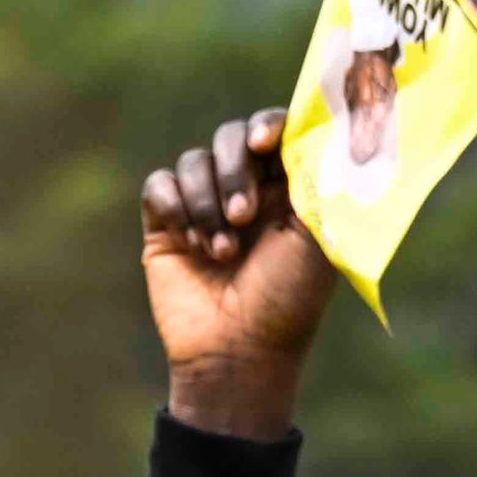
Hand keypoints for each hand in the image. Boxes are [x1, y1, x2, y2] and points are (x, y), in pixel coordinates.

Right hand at [139, 109, 333, 438]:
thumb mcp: (317, 237)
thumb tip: (311, 130)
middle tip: (244, 215)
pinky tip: (193, 246)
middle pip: (229, 137)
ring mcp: (203, 205)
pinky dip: (176, 209)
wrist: (238, 351)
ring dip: (207, 203)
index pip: (276, 131)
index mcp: (288, 187)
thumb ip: (316, 179)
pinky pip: (160, 186)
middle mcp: (246, 189)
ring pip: (193, 162)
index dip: (267, 125)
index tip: (263, 144)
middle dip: (234, 170)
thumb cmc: (288, 299)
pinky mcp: (165, 226)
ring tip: (222, 251)